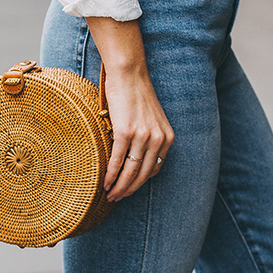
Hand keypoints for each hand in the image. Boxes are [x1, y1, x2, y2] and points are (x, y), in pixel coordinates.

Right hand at [85, 17, 173, 200]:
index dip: (140, 183)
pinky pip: (118, 160)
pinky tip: (105, 183)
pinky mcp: (126, 132)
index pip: (154, 170)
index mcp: (167, 138)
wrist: (129, 74)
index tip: (128, 189)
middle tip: (116, 199)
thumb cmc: (136, 95)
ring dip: (119, 187)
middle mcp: (158, 139)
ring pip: (130, 171)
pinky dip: (111, 175)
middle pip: (142, 175)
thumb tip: (133, 162)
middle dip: (129, 190)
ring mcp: (142, 136)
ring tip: (110, 195)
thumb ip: (148, 140)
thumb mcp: (150, 121)